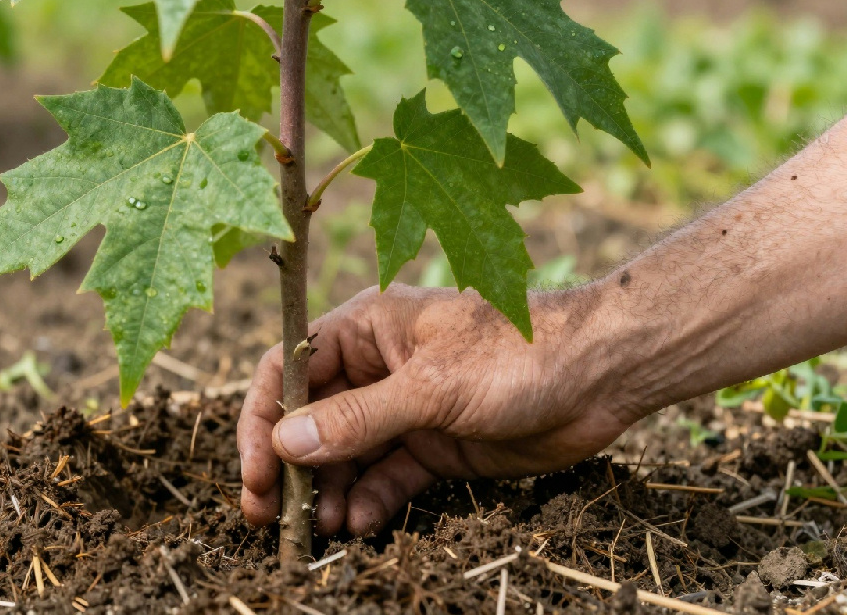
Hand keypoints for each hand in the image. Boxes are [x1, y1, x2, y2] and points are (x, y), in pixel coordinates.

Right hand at [237, 283, 636, 536]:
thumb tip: (288, 443)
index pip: (289, 370)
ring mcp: (404, 407)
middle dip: (289, 467)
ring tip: (323, 528)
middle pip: (310, 419)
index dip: (263, 420)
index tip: (257, 471)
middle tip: (271, 516)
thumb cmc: (517, 353)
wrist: (599, 374)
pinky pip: (386, 476)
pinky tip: (360, 523)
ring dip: (328, 491)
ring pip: (345, 455)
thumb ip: (359, 418)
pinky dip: (369, 501)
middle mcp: (376, 367)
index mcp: (364, 328)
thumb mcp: (432, 385)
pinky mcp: (433, 444)